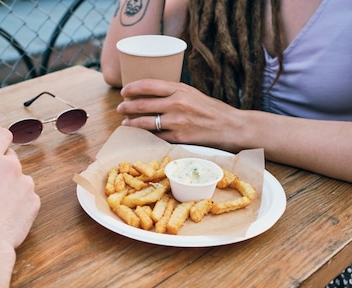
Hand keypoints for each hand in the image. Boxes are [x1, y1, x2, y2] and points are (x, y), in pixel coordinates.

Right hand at [0, 128, 39, 248]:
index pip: (2, 135)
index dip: (0, 138)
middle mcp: (10, 167)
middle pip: (10, 157)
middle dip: (1, 165)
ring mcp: (25, 184)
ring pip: (21, 178)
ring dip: (12, 185)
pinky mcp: (34, 202)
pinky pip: (29, 197)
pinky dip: (21, 203)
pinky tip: (8, 213)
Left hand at [116, 79, 243, 151]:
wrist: (231, 127)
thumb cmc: (212, 110)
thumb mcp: (193, 94)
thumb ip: (174, 93)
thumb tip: (151, 94)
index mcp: (180, 89)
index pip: (148, 85)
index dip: (132, 88)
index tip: (124, 91)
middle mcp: (177, 104)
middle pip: (142, 104)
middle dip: (126, 107)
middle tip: (120, 108)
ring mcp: (177, 122)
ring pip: (145, 122)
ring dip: (131, 123)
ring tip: (125, 123)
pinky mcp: (178, 138)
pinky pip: (156, 137)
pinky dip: (145, 135)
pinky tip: (139, 135)